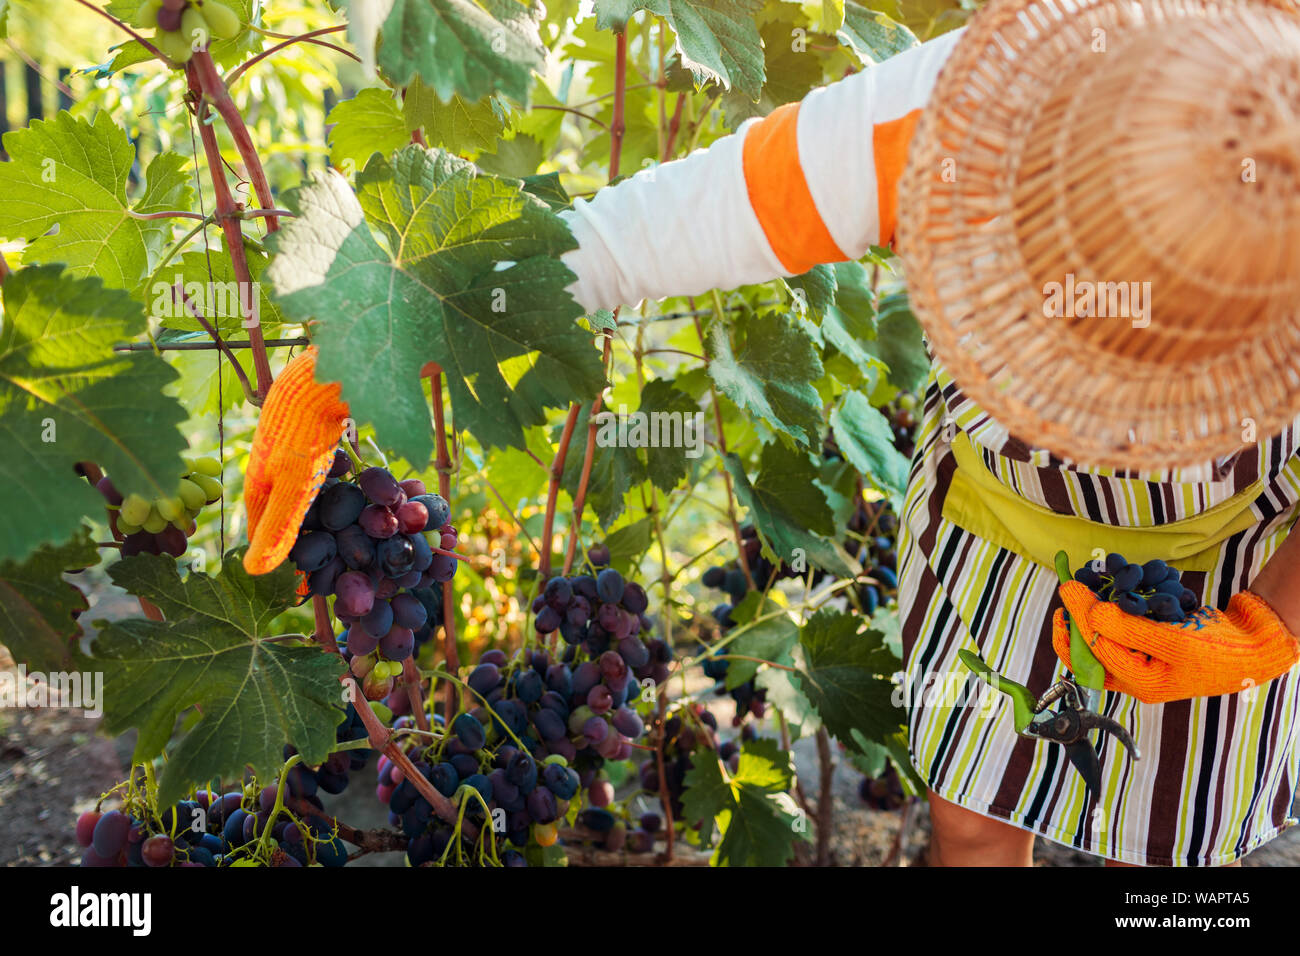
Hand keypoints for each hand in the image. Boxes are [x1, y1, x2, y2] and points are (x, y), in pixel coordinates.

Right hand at [243, 347, 349, 574]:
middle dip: (303, 537)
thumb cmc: (303, 434)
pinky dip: (336, 488)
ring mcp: (292, 451)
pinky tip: (358, 495)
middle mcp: (271, 468)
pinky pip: (323, 472)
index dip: (279, 559)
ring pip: (304, 492)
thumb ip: (277, 528)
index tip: (302, 585)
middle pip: (283, 513)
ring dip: (323, 515)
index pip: (261, 532)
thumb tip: (255, 573)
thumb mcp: (292, 488)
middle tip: (329, 563)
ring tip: (345, 537)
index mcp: (257, 484)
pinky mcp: (314, 434)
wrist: (324, 373)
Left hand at [1052, 581, 1299, 703]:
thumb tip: (1088, 615)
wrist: (1258, 643)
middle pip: (1090, 647)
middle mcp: (1136, 674)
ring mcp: (1143, 656)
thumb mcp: (1174, 641)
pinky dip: (1120, 604)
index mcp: (1139, 683)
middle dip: (1080, 616)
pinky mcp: (1153, 639)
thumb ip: (1128, 629)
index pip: (1092, 652)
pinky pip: (1126, 623)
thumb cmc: (1221, 651)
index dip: (1077, 618)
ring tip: (1091, 582)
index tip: (1069, 587)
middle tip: (1073, 586)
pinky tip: (1119, 586)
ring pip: (1106, 632)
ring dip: (1098, 607)